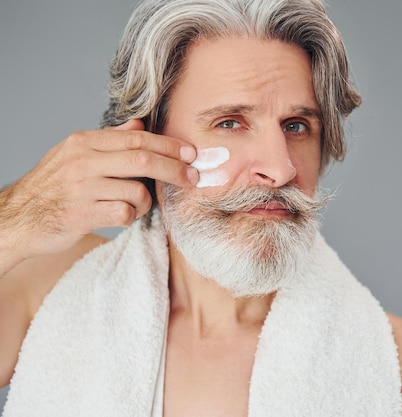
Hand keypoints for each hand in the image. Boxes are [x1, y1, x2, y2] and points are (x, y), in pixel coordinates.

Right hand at [0, 119, 197, 269]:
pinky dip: (131, 217)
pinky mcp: (81, 214)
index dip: (169, 146)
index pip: (137, 139)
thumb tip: (140, 124)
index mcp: (84, 142)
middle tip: (192, 177)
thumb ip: (110, 140)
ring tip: (137, 205)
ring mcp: (81, 188)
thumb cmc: (53, 186)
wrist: (17, 218)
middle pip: (143, 160)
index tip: (190, 153)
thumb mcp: (75, 154)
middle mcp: (82, 161)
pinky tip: (122, 216)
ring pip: (137, 191)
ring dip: (147, 202)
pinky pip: (124, 213)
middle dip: (175, 168)